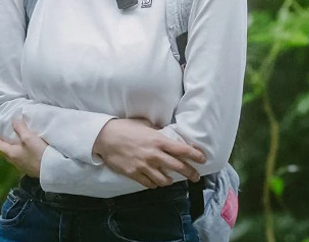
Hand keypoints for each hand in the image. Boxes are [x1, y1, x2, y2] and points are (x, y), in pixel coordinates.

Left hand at [0, 119, 48, 177]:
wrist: (52, 169)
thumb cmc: (38, 153)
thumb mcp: (28, 137)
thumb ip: (20, 128)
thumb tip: (14, 121)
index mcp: (12, 153)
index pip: (1, 146)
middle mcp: (16, 161)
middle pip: (6, 153)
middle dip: (2, 147)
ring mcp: (23, 167)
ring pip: (13, 158)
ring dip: (10, 152)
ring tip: (11, 147)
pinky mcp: (31, 169)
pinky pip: (21, 162)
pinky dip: (19, 156)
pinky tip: (25, 155)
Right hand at [92, 118, 207, 188]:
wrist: (104, 137)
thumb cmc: (124, 128)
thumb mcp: (144, 124)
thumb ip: (157, 131)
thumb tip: (165, 134)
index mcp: (158, 141)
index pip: (182, 150)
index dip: (195, 155)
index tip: (203, 159)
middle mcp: (154, 155)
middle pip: (178, 167)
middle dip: (190, 173)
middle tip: (195, 177)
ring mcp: (144, 166)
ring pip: (164, 180)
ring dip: (170, 180)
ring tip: (171, 179)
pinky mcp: (134, 174)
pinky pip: (149, 184)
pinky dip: (155, 184)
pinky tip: (155, 181)